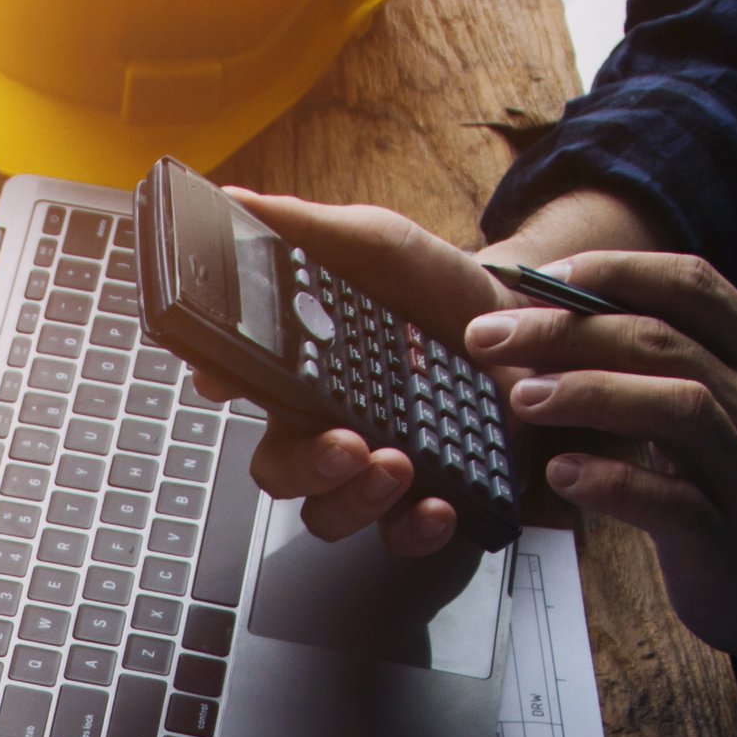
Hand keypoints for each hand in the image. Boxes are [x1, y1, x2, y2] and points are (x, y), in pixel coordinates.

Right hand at [207, 193, 509, 555]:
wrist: (517, 321)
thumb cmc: (429, 288)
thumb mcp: (372, 244)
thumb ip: (305, 230)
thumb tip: (235, 201)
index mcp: (298, 372)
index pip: (238, 387)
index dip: (219, 385)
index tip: (222, 378)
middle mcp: (322, 427)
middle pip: (279, 470)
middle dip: (305, 467)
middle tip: (344, 445)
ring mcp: (368, 467)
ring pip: (328, 514)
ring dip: (355, 500)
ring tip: (396, 464)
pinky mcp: (420, 495)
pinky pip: (397, 536)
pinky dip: (414, 530)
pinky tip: (435, 505)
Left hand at [460, 251, 736, 669]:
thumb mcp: (723, 412)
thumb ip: (668, 370)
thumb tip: (563, 329)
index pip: (691, 285)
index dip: (613, 273)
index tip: (537, 280)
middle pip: (664, 341)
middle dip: (569, 330)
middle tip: (491, 336)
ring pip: (676, 406)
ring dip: (590, 393)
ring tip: (522, 396)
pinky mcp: (727, 538)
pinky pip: (669, 501)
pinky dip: (612, 482)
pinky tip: (562, 473)